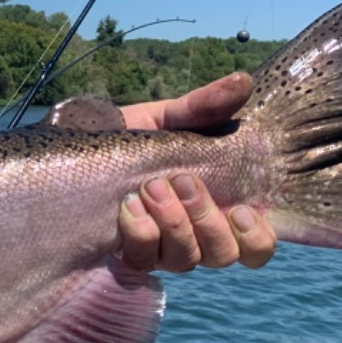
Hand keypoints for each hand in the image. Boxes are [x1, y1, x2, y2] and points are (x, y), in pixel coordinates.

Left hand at [117, 73, 276, 272]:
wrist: (82, 147)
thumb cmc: (132, 136)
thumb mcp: (168, 117)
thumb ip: (204, 106)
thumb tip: (242, 82)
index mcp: (217, 205)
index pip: (255, 245)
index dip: (258, 238)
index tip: (244, 210)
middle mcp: (195, 234)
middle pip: (224, 255)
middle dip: (207, 220)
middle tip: (183, 181)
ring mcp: (162, 248)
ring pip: (187, 260)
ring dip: (174, 224)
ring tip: (152, 186)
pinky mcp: (130, 254)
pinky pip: (146, 260)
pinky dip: (141, 233)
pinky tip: (128, 206)